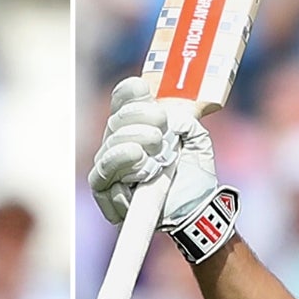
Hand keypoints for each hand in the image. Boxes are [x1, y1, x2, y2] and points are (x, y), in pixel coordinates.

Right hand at [87, 75, 222, 230]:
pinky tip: (139, 161)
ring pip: (109, 145)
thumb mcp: (195, 138)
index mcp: (138, 124)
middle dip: (140, 118)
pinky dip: (120, 163)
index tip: (144, 90)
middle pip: (117, 120)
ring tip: (154, 149)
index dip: (129, 92)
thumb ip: (183, 118)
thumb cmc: (193, 174)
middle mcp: (119, 142)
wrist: (195, 208)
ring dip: (131, 141)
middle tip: (161, 131)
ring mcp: (110, 166)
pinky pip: (102, 175)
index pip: (123, 99)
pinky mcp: (106, 192)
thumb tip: (167, 113)